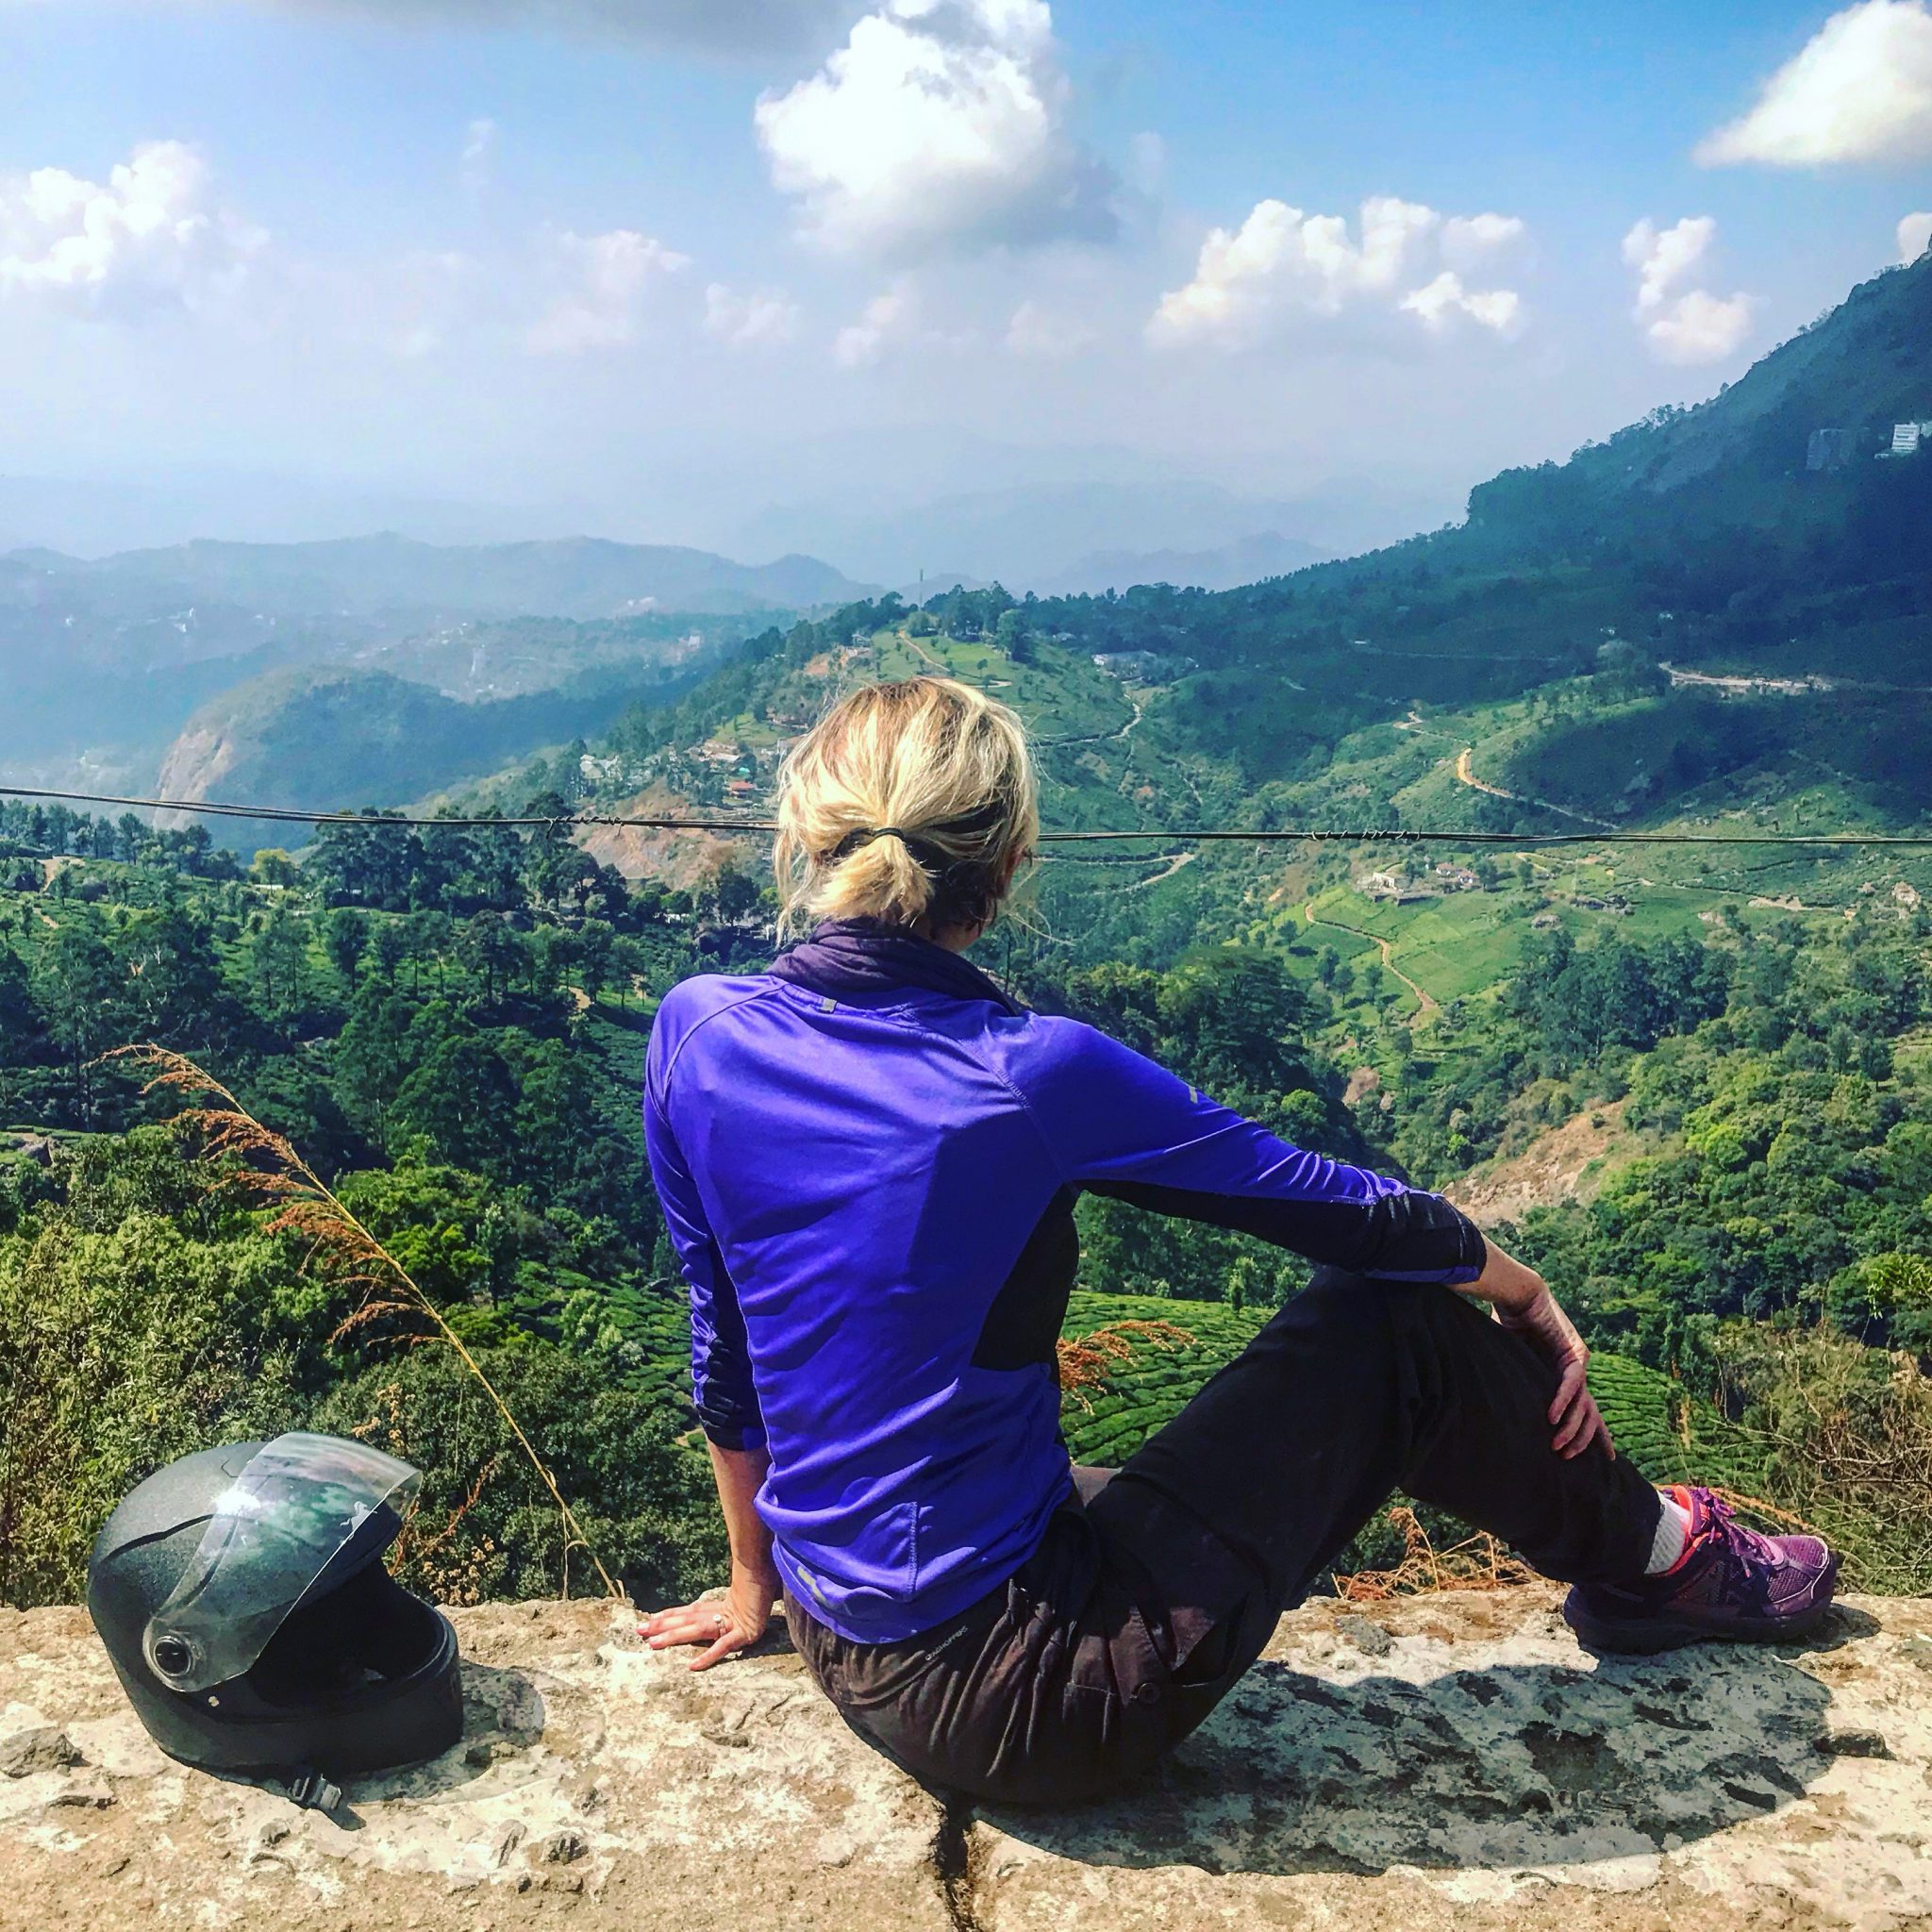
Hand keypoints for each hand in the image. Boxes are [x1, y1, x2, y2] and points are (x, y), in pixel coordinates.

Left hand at [638, 1566, 779, 1670]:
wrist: (778, 1581)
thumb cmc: (760, 1590)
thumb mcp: (738, 1601)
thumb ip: (725, 1604)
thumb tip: (711, 1612)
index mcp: (717, 1606)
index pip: (687, 1610)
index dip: (667, 1615)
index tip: (647, 1621)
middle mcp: (719, 1614)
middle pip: (686, 1619)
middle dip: (661, 1626)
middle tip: (638, 1632)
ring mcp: (730, 1623)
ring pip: (696, 1630)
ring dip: (673, 1637)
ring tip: (653, 1644)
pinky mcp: (743, 1633)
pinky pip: (722, 1646)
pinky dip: (708, 1656)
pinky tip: (693, 1666)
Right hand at [1467, 1244, 1614, 1461]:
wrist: (1519, 1294)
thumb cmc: (1512, 1325)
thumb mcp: (1516, 1362)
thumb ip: (1518, 1383)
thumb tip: (1497, 1406)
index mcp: (1564, 1374)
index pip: (1585, 1409)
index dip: (1595, 1433)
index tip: (1606, 1458)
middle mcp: (1577, 1371)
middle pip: (1591, 1413)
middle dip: (1585, 1439)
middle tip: (1569, 1458)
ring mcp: (1579, 1362)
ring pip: (1583, 1404)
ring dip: (1571, 1428)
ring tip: (1558, 1447)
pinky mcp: (1574, 1352)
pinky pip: (1571, 1383)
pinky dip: (1562, 1401)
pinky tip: (1553, 1418)